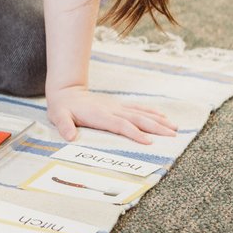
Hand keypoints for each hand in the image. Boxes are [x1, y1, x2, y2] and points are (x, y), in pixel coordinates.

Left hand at [46, 87, 176, 144]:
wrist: (67, 91)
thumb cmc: (63, 108)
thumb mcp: (58, 116)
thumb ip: (64, 125)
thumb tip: (70, 136)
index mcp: (100, 115)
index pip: (121, 125)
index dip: (135, 133)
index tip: (149, 141)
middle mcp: (112, 110)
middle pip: (138, 119)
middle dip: (156, 127)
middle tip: (173, 135)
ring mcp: (117, 107)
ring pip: (142, 113)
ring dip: (159, 120)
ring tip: (175, 128)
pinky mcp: (119, 106)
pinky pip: (139, 108)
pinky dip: (153, 112)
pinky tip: (164, 117)